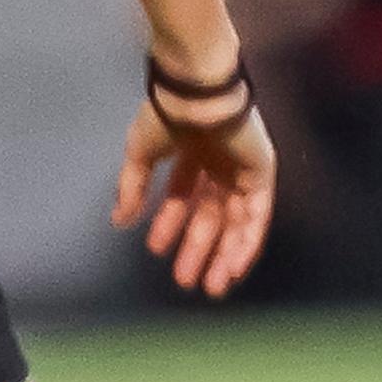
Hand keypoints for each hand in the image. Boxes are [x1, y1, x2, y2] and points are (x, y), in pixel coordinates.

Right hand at [115, 93, 275, 299]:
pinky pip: (257, 215)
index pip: (183, 197)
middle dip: (197, 249)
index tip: (155, 249)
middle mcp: (220, 164)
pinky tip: (235, 267)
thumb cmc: (168, 117)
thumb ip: (131, 188)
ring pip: (236, 222)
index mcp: (192, 154)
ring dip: (224, 254)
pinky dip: (248, 242)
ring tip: (211, 286)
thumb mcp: (140, 154)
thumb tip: (119, 221)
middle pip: (212, 216)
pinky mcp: (262, 173)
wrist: (197, 96)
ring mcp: (243, 169)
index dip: (169, 224)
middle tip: (185, 282)